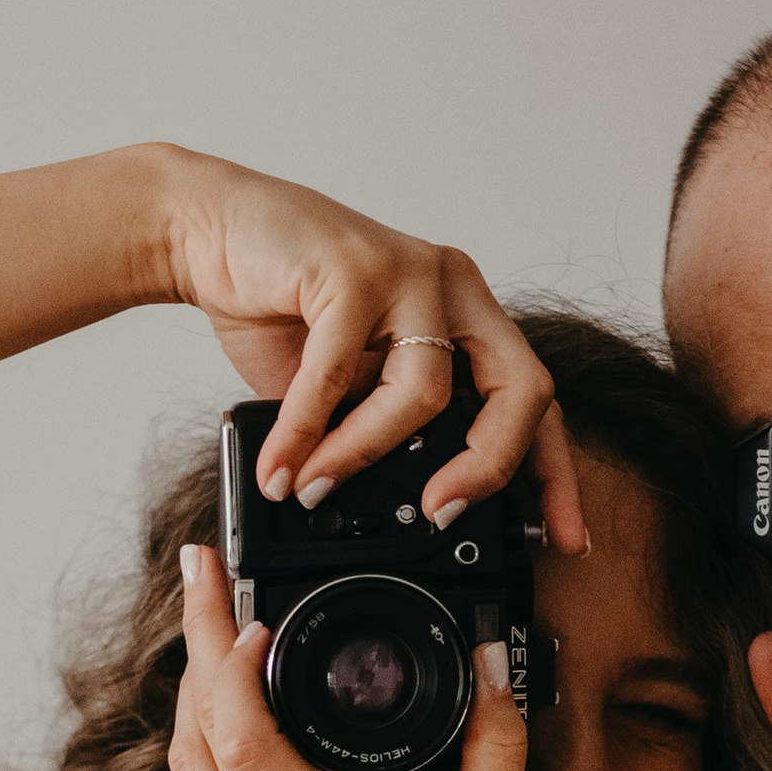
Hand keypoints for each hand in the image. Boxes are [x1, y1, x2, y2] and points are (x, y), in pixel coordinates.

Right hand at [148, 147, 589, 553]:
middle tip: (442, 515)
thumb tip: (407, 511)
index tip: (566, 539)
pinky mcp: (355, 267)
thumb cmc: (279, 305)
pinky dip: (305, 434)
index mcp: (465, 314)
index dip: (553, 476)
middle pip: (520, 390)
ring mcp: (410, 272)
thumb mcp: (349, 384)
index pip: (533, 400)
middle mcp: (453, 287)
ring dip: (363, 457)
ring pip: (426, 393)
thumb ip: (383, 431)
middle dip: (491, 467)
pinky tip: (281, 467)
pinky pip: (341, 375)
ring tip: (314, 488)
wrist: (205, 230)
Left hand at [170, 544, 528, 770]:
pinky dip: (208, 750)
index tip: (241, 609)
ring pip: (184, 762)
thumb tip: (486, 659)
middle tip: (201, 575)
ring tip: (215, 629)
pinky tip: (230, 713)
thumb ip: (495, 740)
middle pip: (195, 728)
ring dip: (197, 693)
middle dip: (196, 643)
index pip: (238, 729)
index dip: (226, 659)